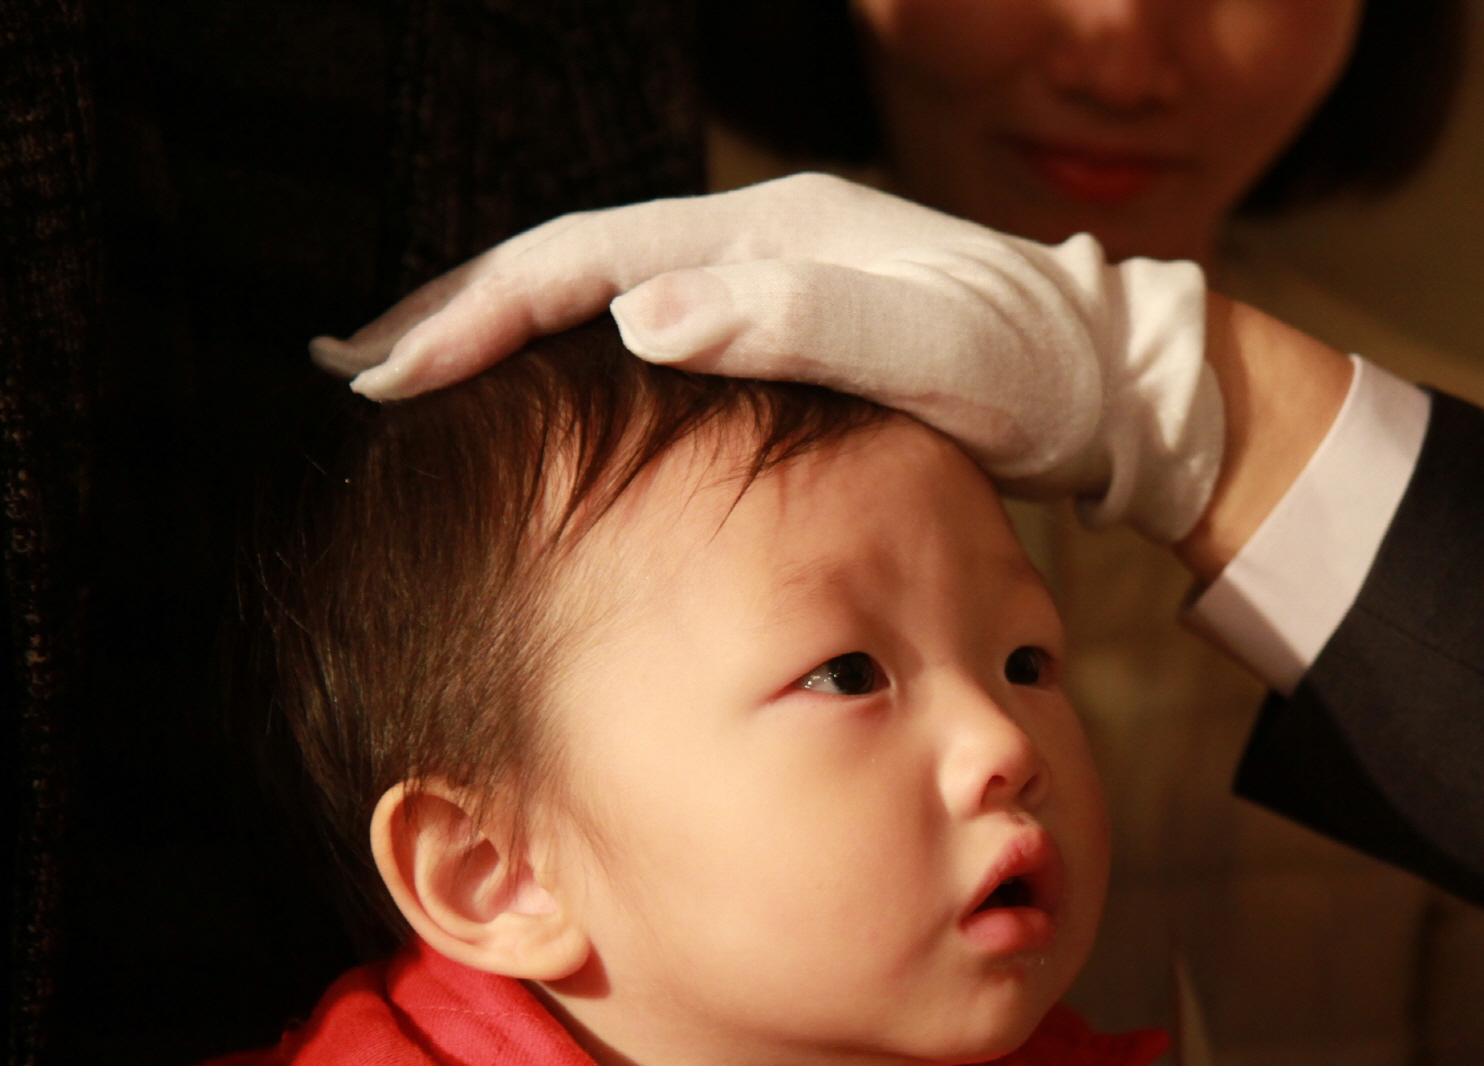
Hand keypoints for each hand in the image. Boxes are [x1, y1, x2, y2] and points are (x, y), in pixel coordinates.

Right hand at [310, 174, 1221, 540]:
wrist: (1109, 383)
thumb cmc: (1028, 368)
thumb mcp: (920, 345)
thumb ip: (790, 321)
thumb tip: (636, 315)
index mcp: (767, 234)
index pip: (584, 260)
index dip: (480, 312)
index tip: (392, 371)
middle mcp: (758, 243)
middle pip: (573, 264)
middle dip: (461, 312)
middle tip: (359, 367)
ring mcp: (774, 282)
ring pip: (606, 296)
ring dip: (509, 335)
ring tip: (420, 377)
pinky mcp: (794, 331)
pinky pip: (653, 335)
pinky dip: (582, 363)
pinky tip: (554, 399)